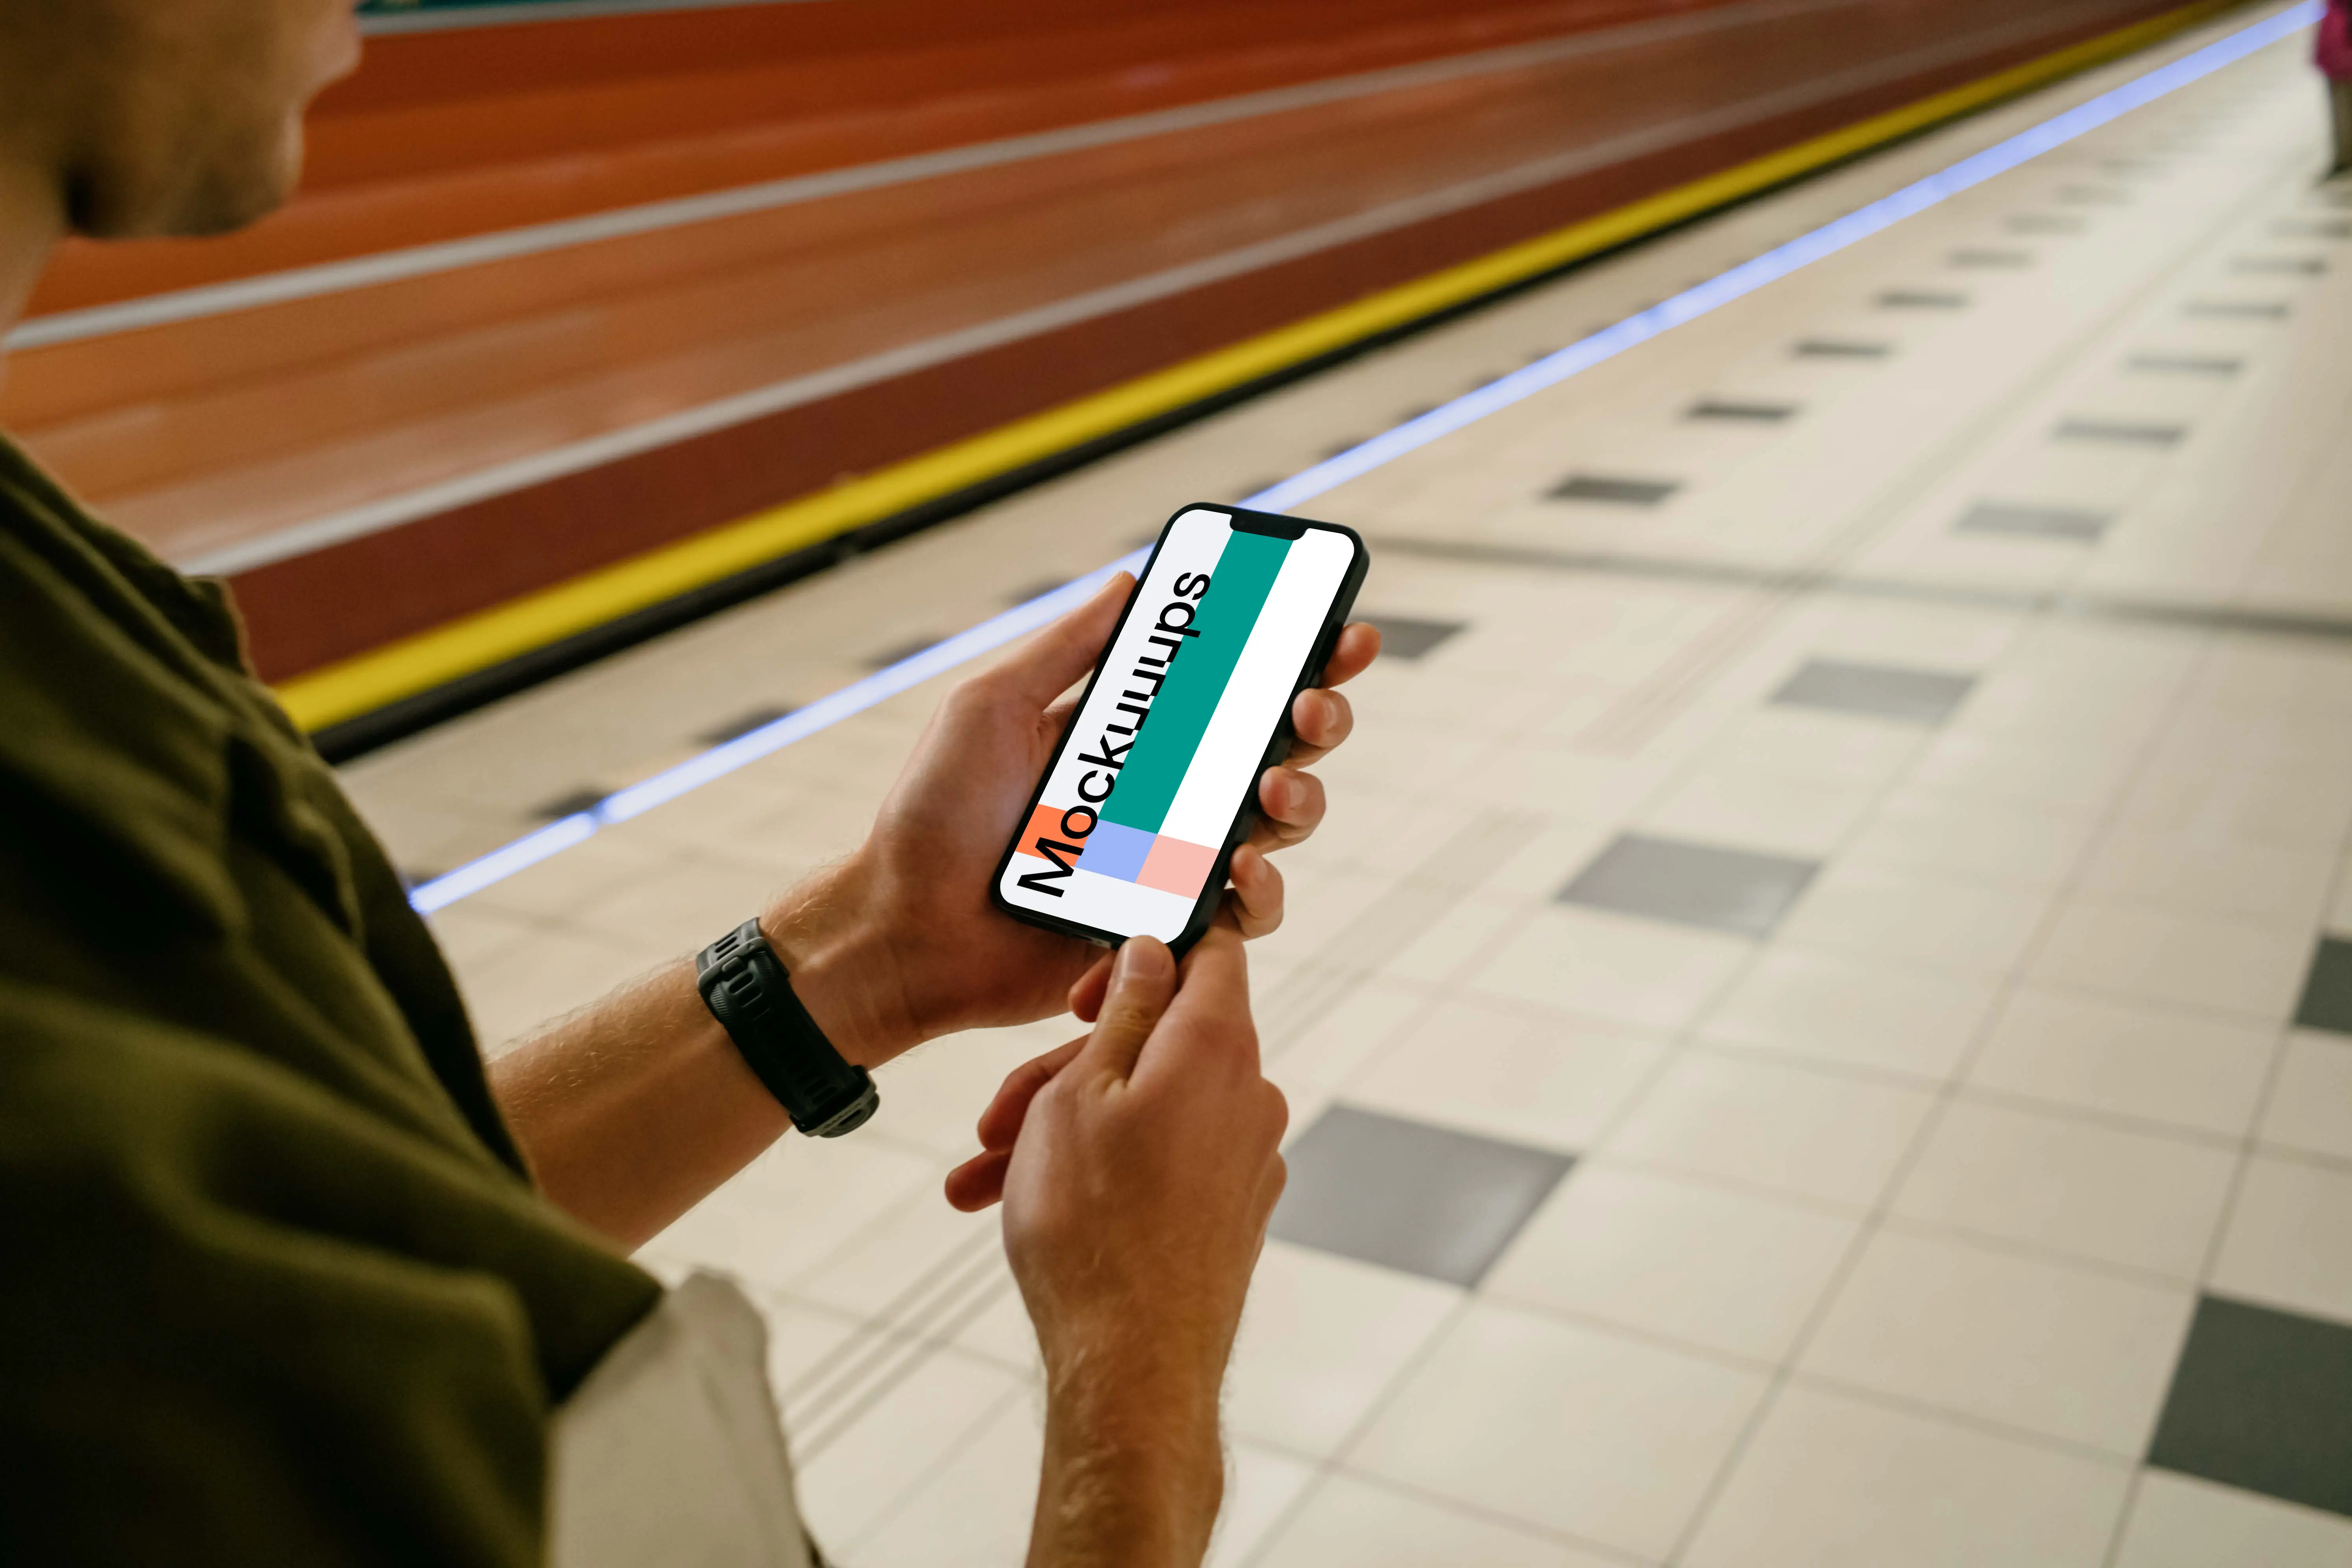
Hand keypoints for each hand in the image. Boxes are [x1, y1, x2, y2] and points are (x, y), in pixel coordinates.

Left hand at [768, 573, 1377, 1066]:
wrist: (904, 927)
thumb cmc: (933, 817)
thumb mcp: (989, 706)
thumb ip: (1065, 648)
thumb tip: (1130, 580)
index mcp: (1132, 736)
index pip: (1230, 688)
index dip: (1294, 659)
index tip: (1338, 632)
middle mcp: (1164, 795)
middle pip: (1276, 750)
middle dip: (1316, 719)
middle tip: (1309, 707)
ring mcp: (1170, 861)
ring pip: (1277, 828)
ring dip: (1300, 800)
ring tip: (1274, 789)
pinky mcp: (1166, 925)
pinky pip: (1242, 913)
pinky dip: (1259, 892)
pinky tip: (1242, 870)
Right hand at [957, 929, 1285, 1566]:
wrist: (1130, 1366)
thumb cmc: (1092, 1226)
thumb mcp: (1078, 1092)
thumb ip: (1124, 1009)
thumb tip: (1154, 947)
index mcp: (1218, 1046)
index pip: (1208, 950)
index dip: (1142, 947)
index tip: (1081, 984)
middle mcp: (1250, 1095)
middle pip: (1158, 1041)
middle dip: (1067, 1067)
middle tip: (994, 1115)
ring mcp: (1247, 1157)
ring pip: (1146, 1107)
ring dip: (1063, 1128)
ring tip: (985, 1172)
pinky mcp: (1232, 1209)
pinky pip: (1162, 1160)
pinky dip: (1099, 1168)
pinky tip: (1024, 1201)